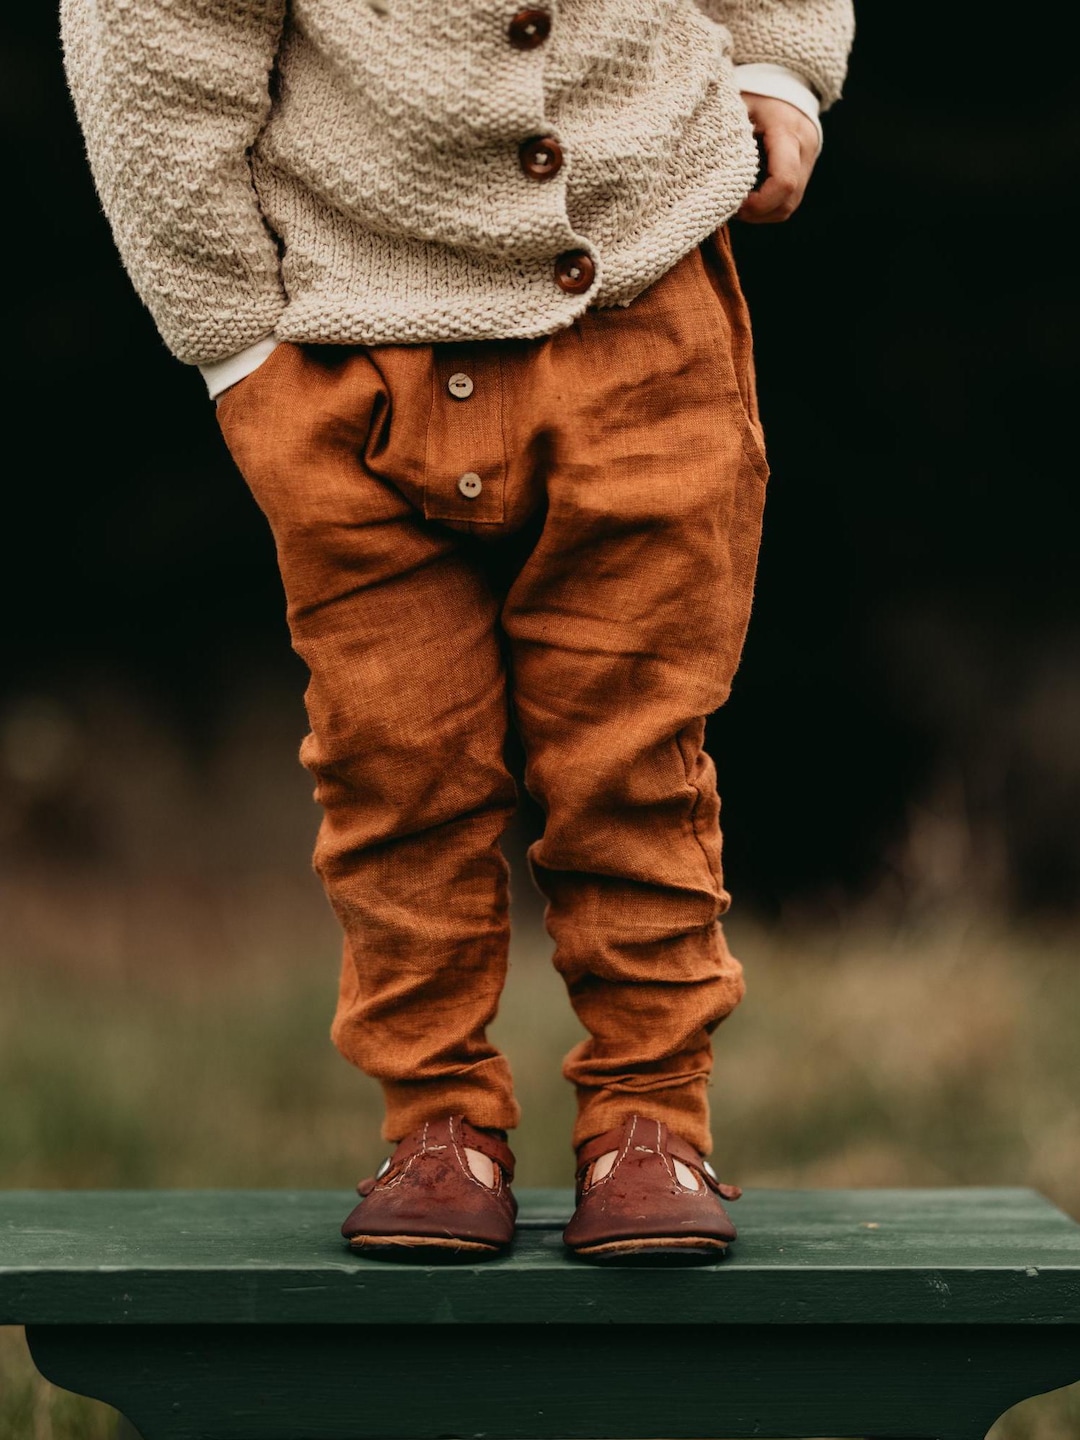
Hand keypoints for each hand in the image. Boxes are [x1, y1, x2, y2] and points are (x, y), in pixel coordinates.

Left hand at [736, 93, 819, 224]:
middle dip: (758, 212)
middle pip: (787, 201)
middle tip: (730, 207)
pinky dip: (768, 207)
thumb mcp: (739, 106)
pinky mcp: (805, 170)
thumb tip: (707, 175)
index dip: (759, 202)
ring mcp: (809, 162)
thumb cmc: (756, 94)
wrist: (787, 82)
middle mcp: (805, 149)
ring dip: (762, 213)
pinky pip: (789, 201)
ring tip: (738, 204)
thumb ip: (728, 137)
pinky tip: (749, 198)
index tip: (735, 203)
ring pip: (789, 206)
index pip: (784, 181)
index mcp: (787, 131)